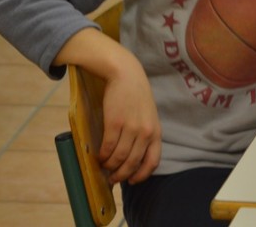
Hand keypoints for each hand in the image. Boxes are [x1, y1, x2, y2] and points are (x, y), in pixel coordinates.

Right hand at [99, 59, 161, 184]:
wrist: (126, 75)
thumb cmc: (137, 97)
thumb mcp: (149, 116)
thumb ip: (145, 135)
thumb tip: (134, 158)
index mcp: (156, 132)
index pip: (152, 162)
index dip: (141, 175)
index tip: (132, 181)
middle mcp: (145, 132)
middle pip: (133, 163)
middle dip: (121, 175)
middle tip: (112, 178)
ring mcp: (131, 128)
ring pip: (119, 157)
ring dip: (109, 166)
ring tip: (104, 166)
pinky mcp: (115, 123)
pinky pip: (108, 147)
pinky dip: (103, 155)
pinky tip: (99, 155)